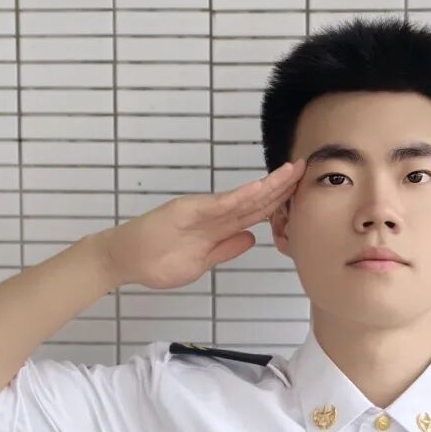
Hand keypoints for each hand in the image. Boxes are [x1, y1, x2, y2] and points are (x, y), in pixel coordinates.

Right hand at [96, 158, 306, 289]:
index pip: (256, 213)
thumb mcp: (202, 262)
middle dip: (282, 186)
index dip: (279, 202)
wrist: (124, 260)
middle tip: (306, 169)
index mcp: (218, 226)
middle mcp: (213, 213)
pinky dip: (241, 197)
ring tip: (292, 172)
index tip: (302, 193)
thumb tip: (252, 238)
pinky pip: (220, 204)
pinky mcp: (188, 210)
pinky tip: (261, 189)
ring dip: (268, 186)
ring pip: (242, 197)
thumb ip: (226, 249)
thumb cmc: (158, 262)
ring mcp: (201, 210)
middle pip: (255, 200)